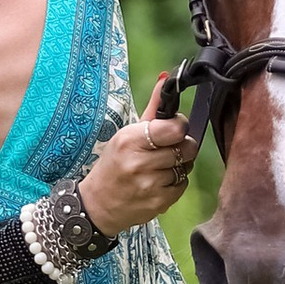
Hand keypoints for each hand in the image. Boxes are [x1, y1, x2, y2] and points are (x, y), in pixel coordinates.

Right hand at [78, 83, 198, 238]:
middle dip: (182, 146)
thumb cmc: (113, 164)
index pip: (175, 128)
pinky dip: (175, 183)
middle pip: (187, 148)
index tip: (174, 128)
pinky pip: (183, 185)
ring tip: (159, 167)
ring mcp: (150, 185)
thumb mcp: (126, 135)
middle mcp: (140, 162)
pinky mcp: (159, 203)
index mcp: (131, 140)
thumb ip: (151, 109)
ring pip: (186, 167)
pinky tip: (159, 182)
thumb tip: (165, 78)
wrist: (97, 204)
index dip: (180, 126)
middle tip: (168, 148)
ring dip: (178, 165)